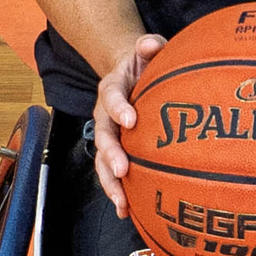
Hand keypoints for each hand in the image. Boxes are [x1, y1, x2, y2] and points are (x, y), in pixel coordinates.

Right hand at [89, 31, 156, 209]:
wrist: (130, 77)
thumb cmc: (144, 65)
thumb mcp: (147, 50)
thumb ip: (150, 45)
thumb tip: (152, 43)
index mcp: (113, 88)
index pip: (112, 97)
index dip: (119, 108)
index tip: (131, 120)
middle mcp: (105, 115)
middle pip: (103, 136)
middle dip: (111, 154)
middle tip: (123, 169)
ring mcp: (108, 136)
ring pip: (103, 162)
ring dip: (110, 182)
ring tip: (122, 202)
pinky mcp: (115, 152)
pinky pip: (113, 174)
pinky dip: (118, 193)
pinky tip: (127, 212)